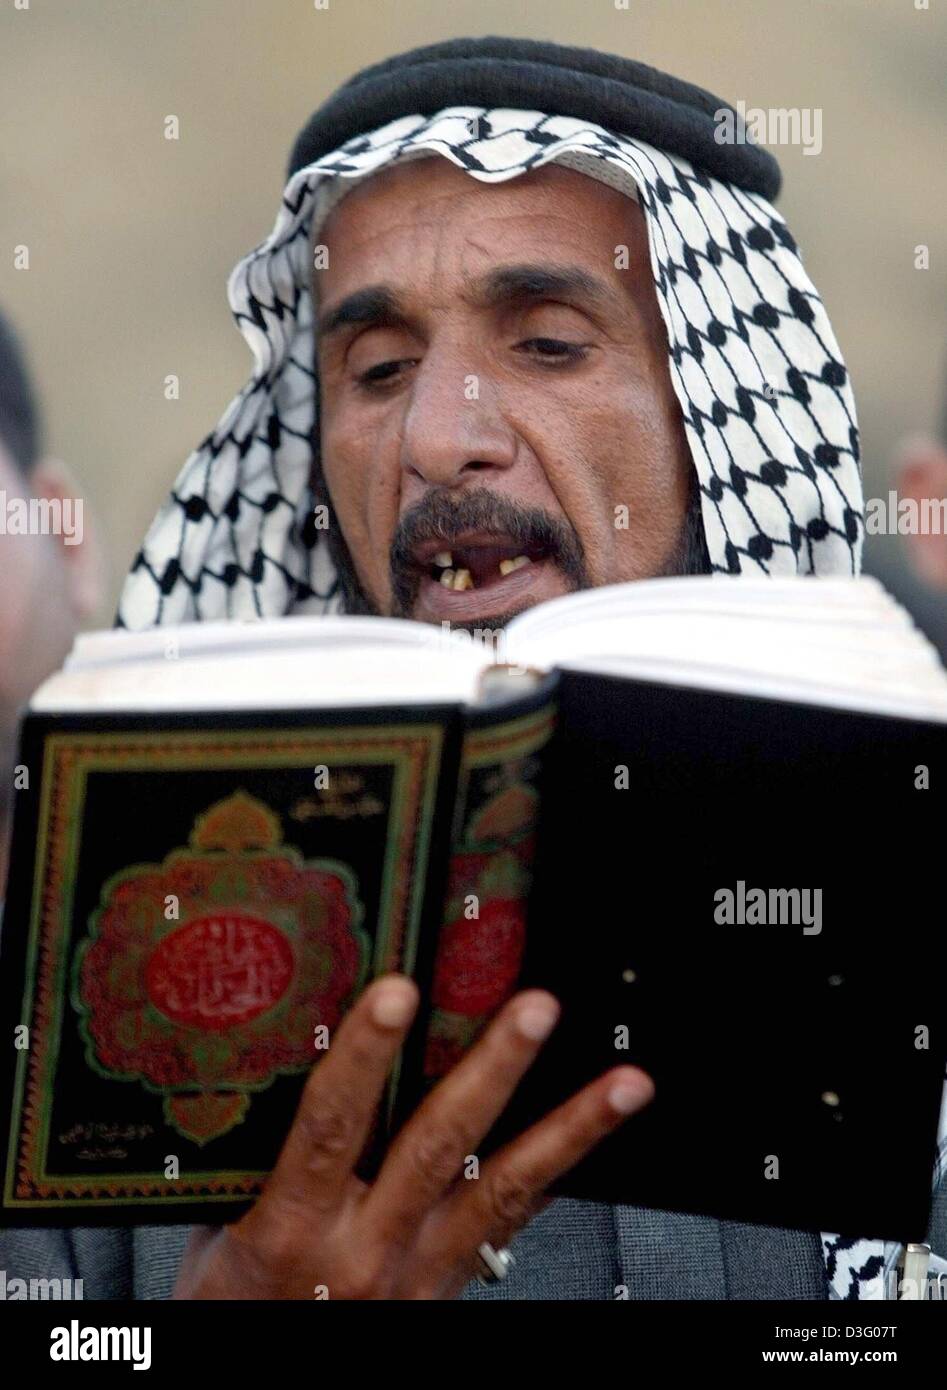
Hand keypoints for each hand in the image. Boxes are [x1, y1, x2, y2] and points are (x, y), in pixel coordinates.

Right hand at [173, 974, 653, 1299]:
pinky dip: (558, 1176)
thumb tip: (300, 1059)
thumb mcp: (223, 1227)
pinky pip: (511, 1225)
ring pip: (504, 1189)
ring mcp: (417, 1272)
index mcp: (293, 1228)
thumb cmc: (234, 1307)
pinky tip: (598, 1135)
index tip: (397, 993)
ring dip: (569, 1129)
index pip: (332, 1126)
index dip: (366, 1056)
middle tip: (535, 1010)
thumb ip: (267, 1152)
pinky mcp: (449, 1286)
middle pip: (439, 1146)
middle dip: (494, 1070)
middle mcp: (365, 1251)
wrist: (260, 1383)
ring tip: (623, 1084)